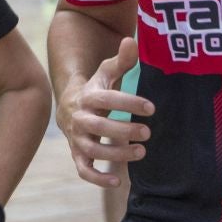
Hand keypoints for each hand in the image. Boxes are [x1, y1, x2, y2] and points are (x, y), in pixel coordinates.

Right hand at [56, 36, 150, 188]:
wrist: (69, 105)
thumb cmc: (96, 88)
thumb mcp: (106, 72)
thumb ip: (121, 60)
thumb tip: (130, 40)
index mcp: (88, 97)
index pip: (108, 100)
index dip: (129, 103)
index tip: (151, 108)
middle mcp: (80, 119)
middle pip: (100, 127)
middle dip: (124, 131)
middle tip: (148, 133)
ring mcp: (78, 138)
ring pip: (93, 150)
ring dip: (117, 154)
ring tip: (142, 152)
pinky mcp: (77, 154)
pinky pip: (84, 170)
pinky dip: (98, 179)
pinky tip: (118, 181)